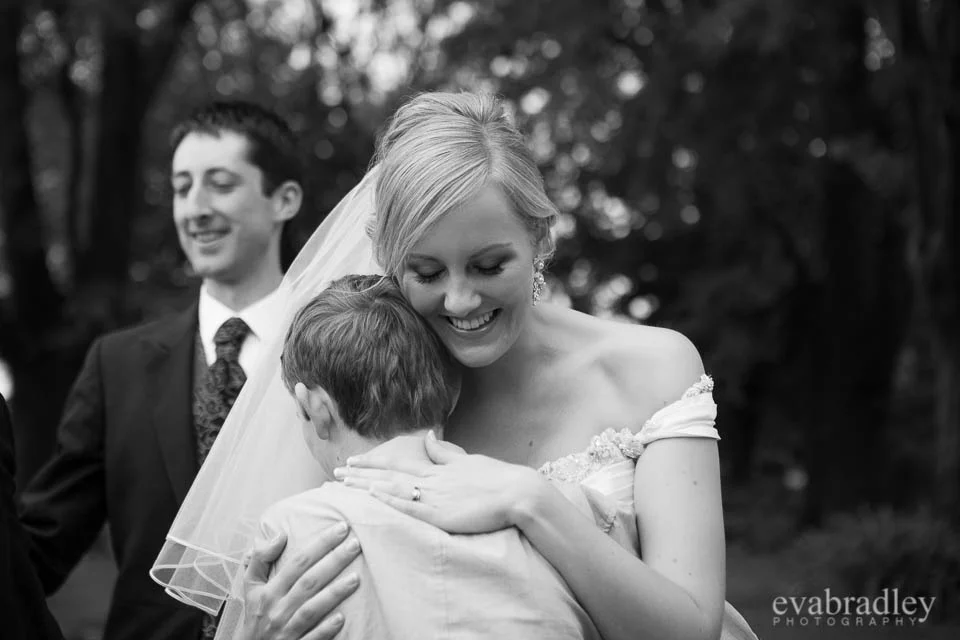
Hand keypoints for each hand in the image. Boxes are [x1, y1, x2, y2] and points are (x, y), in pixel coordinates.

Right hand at [241, 523, 361, 639]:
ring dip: (334, 594)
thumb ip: (260, 558)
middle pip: (309, 581)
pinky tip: (342, 617)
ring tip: (356, 578)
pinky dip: (325, 629)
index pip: (298, 562)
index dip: (320, 544)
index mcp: (269, 591)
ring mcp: (287, 630)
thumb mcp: (251, 587)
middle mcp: (278, 609)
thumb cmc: (257, 615)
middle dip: (333, 561)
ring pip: (312, 609)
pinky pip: (312, 638)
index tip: (341, 528)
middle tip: (355, 544)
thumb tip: (279, 534)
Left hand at [333, 431, 543, 533]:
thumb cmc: (498, 478)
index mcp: (437, 468)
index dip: (373, 463)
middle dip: (361, 474)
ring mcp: (435, 496)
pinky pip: (409, 508)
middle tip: (335, 472)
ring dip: (366, 487)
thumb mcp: (468, 460)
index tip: (353, 462)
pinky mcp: (441, 514)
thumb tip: (429, 436)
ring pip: (392, 489)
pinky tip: (370, 498)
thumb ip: (445, 452)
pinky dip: (388, 501)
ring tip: (342, 485)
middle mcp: (431, 479)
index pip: (397, 463)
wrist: (518, 492)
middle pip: (388, 474)